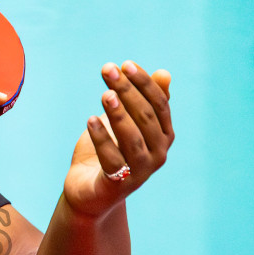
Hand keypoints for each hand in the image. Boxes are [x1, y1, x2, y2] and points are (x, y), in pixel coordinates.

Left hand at [63, 61, 173, 216]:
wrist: (89, 190)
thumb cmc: (110, 150)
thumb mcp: (126, 122)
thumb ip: (145, 100)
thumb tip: (164, 73)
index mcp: (163, 136)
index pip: (159, 105)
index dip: (144, 83)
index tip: (125, 64)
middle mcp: (158, 154)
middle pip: (145, 118)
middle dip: (127, 91)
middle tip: (108, 70)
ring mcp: (140, 172)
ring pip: (133, 139)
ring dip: (118, 114)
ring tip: (104, 94)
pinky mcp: (119, 185)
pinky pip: (112, 159)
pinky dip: (102, 138)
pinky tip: (90, 120)